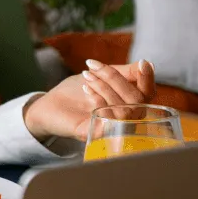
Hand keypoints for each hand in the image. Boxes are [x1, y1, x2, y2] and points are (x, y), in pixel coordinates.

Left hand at [22, 59, 156, 140]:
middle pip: (137, 100)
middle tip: (93, 67)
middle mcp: (122, 119)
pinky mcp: (92, 135)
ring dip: (105, 87)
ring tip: (87, 76)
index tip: (142, 63)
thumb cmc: (77, 91)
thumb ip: (124, 72)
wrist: (48, 104)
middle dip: (115, 78)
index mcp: (127, 103)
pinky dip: (100, 102)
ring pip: (123, 110)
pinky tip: (87, 90)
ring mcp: (109, 128)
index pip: (148, 94)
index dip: (148, 79)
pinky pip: (107, 123)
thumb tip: (147, 64)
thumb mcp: (102, 76)